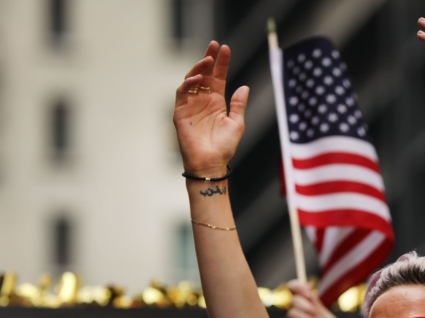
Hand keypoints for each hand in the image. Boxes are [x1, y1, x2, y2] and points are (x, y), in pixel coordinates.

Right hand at [173, 40, 249, 174]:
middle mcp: (202, 101)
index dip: (221, 63)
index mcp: (216, 102)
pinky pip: (182, 93)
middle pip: (204, 74)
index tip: (226, 49)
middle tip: (214, 46)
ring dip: (199, 68)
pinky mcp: (180, 112)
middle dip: (208, 58)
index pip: (218, 77)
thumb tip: (244, 87)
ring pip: (191, 80)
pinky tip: (198, 78)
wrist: (211, 164)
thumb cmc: (224, 147)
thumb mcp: (237, 123)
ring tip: (207, 59)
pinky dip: (188, 83)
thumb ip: (239, 104)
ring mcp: (190, 105)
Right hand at [282, 281, 344, 317]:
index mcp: (307, 309)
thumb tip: (307, 287)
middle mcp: (297, 317)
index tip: (307, 289)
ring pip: (293, 312)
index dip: (298, 286)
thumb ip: (316, 306)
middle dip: (309, 307)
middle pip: (294, 300)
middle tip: (319, 317)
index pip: (295, 291)